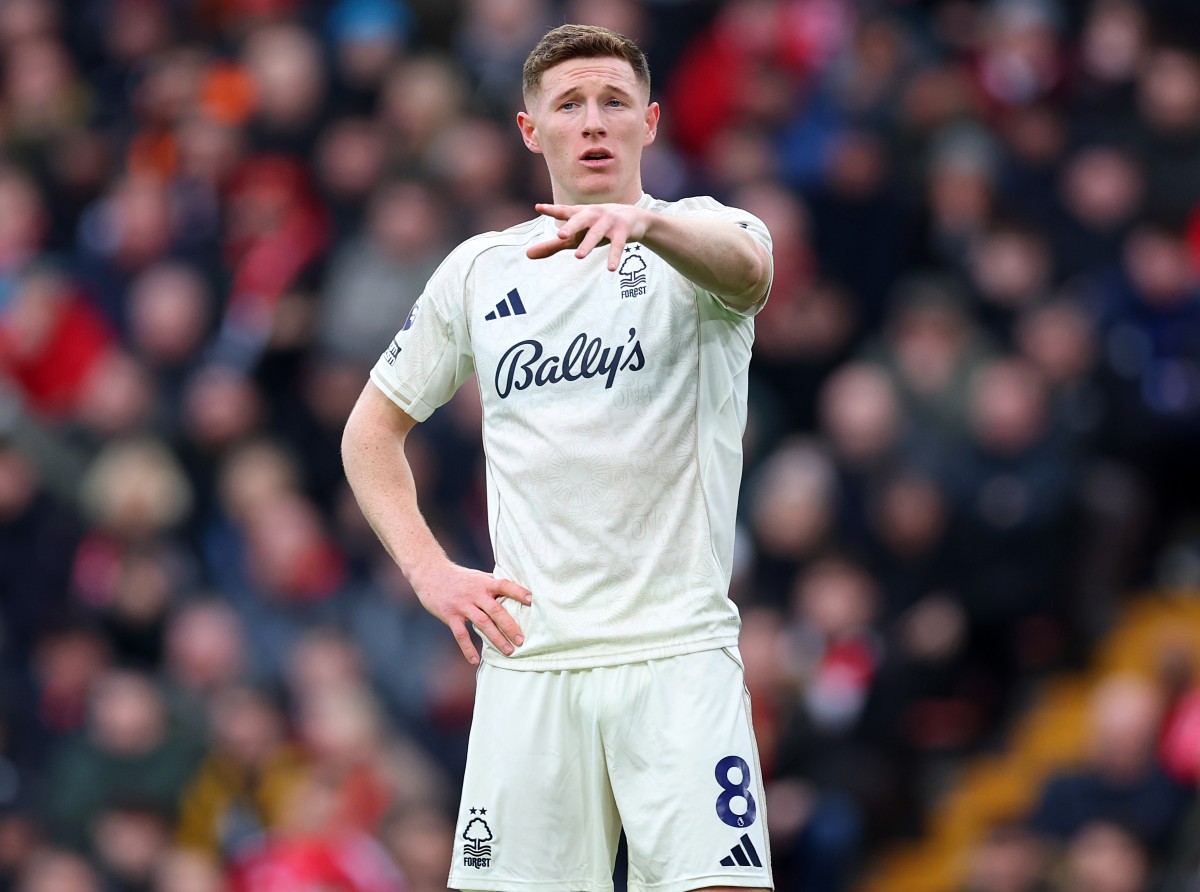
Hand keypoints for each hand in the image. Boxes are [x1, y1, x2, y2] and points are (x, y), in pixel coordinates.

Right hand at [412, 560, 531, 663]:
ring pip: (482, 623)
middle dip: (510, 626)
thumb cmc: (459, 577)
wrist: (431, 573)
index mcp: (484, 583)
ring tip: (508, 651)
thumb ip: (493, 586)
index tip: (532, 600)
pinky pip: (460, 634)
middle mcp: (475, 593)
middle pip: (496, 610)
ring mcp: (462, 605)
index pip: (504, 585)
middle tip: (522, 640)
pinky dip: (468, 648)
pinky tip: (475, 660)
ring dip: (496, 638)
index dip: (518, 592)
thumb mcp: (478, 577)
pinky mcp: (450, 615)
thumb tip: (515, 594)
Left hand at [527, 203, 649, 271]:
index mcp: (580, 214)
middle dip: (571, 226)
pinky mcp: (622, 232)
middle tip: (561, 235)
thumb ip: (552, 245)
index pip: (564, 211)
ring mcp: (608, 222)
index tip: (538, 207)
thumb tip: (527, 255)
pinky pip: (618, 246)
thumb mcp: (575, 236)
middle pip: (580, 220)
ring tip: (579, 256)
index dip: (552, 210)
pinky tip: (611, 269)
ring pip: (596, 234)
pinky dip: (614, 257)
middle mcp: (593, 215)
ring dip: (588, 244)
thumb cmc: (596, 227)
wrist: (634, 219)